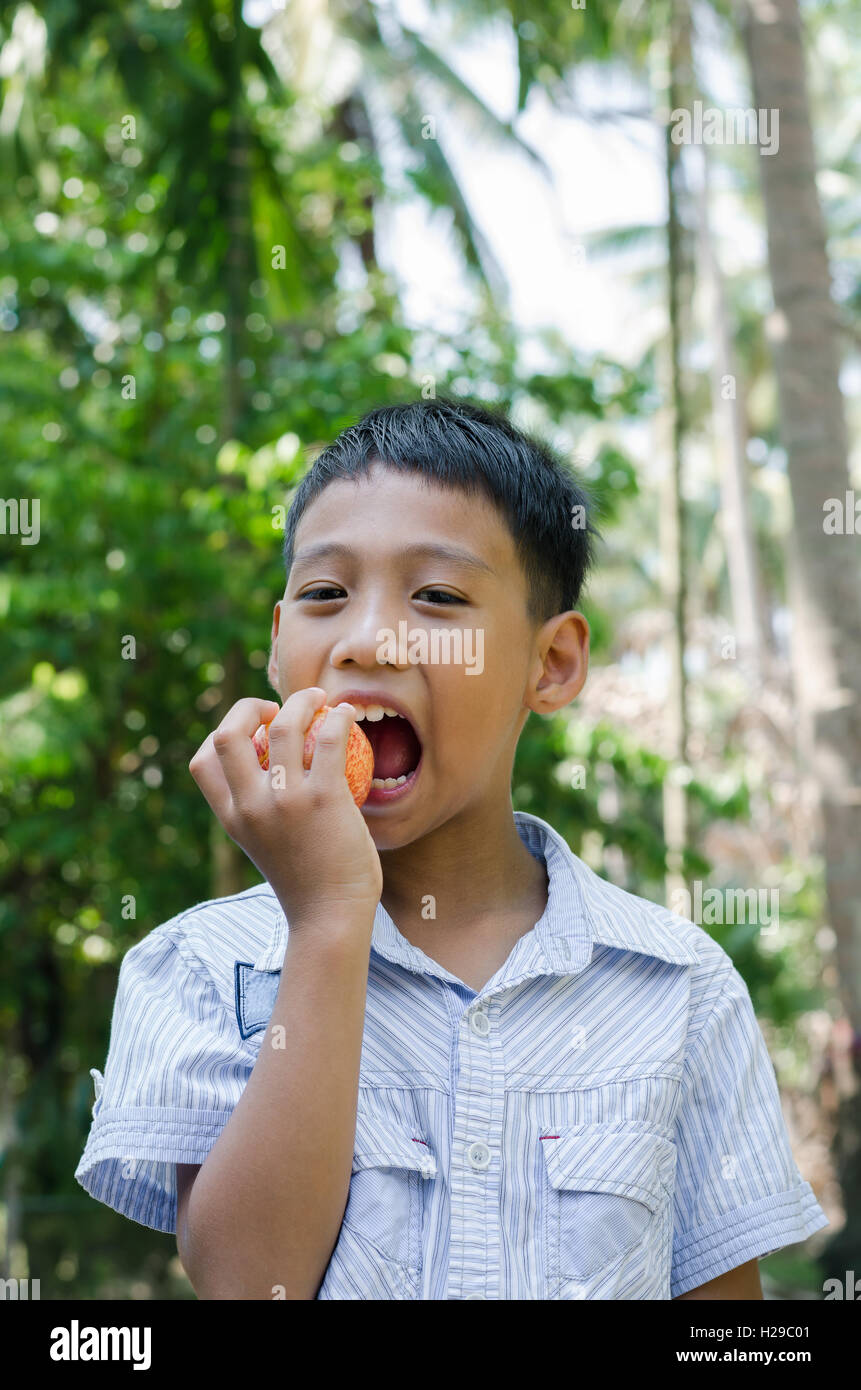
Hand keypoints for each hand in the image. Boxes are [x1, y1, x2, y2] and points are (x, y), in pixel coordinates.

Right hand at [189, 688, 382, 929]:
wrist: (331, 917)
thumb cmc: (307, 883)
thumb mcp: (265, 846)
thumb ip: (261, 812)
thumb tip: (274, 772)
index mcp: (231, 818)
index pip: (203, 762)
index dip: (221, 733)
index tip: (251, 729)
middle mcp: (251, 805)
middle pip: (228, 734)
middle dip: (248, 706)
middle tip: (278, 706)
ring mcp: (285, 801)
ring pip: (283, 726)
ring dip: (301, 701)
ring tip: (319, 698)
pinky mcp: (324, 798)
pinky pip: (329, 739)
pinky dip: (338, 717)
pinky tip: (348, 714)